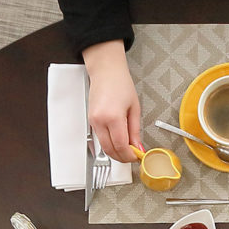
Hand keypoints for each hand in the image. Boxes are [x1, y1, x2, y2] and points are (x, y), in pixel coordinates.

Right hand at [82, 40, 141, 162]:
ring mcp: (93, 121)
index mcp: (113, 116)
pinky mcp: (91, 121)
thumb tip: (137, 146)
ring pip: (104, 147)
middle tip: (132, 156)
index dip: (129, 155)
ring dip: (115, 152)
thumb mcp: (134, 108)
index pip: (121, 146)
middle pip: (110, 150)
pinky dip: (109, 144)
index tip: (136, 156)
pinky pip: (100, 139)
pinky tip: (118, 142)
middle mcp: (100, 120)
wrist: (106, 71)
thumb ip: (135, 130)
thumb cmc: (120, 83)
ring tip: (126, 149)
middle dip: (122, 157)